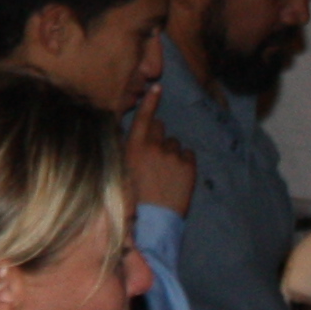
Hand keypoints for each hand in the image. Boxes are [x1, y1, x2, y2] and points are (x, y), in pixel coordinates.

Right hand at [126, 86, 196, 213]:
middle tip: (155, 156)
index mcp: (134, 147)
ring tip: (166, 173)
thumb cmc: (132, 199)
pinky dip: (184, 163)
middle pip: (160, 127)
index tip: (157, 87)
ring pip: (175, 143)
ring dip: (171, 153)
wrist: (152, 221)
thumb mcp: (121, 171)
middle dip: (158, 136)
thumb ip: (129, 152)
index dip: (151, 101)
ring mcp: (174, 156)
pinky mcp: (189, 166)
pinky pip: (188, 155)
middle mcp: (154, 146)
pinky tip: (177, 177)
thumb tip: (134, 138)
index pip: (143, 117)